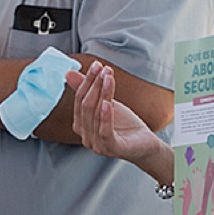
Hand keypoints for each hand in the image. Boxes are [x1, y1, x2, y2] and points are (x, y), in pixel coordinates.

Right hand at [65, 63, 172, 183]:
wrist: (145, 143)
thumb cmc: (125, 125)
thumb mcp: (107, 103)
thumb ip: (90, 90)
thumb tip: (68, 73)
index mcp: (81, 125)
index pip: (79, 100)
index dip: (87, 82)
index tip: (96, 65)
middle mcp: (85, 136)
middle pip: (86, 106)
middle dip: (94, 85)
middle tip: (104, 69)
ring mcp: (97, 144)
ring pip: (95, 115)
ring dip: (103, 93)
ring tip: (109, 77)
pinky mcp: (110, 149)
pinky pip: (104, 131)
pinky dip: (105, 116)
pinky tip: (108, 103)